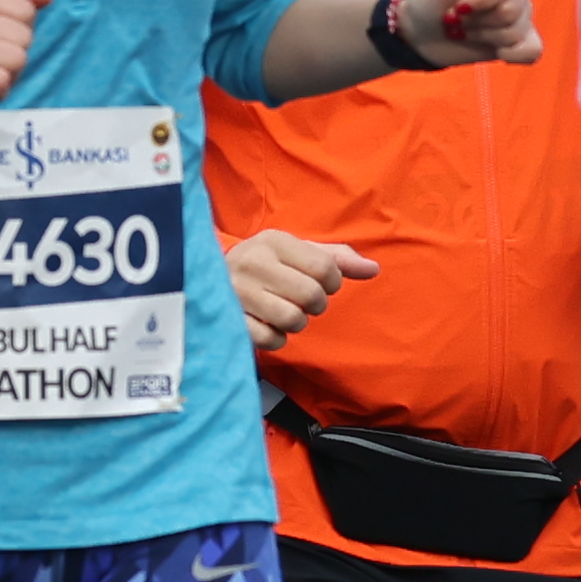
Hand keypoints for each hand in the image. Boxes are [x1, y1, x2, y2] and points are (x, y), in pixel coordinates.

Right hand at [225, 229, 368, 348]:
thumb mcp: (297, 253)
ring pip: (293, 319)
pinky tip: (267, 324)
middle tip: (301, 300)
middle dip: (315, 304)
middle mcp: (254, 262)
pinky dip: (277, 338)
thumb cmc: (265, 265)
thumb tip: (374, 270)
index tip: (323, 285)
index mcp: (274, 241)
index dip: (333, 283)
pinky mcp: (230, 319)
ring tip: (283, 311)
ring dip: (296, 322)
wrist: (206, 276)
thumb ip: (336, 259)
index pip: (324, 267)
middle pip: (311, 296)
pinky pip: (272, 339)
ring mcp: (238, 292)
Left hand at [391, 0, 541, 69]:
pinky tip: (495, 51)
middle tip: (458, 17)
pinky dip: (512, 54)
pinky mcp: (521, 39)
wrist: (422, 31)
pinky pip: (533, 50)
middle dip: (478, 19)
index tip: (456, 4)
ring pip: (517, 31)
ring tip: (466, 30)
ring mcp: (522, 13)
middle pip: (513, 9)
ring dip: (483, 36)